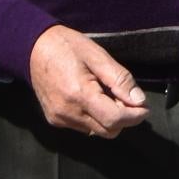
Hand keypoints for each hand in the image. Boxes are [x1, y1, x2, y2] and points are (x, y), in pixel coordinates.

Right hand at [28, 24, 148, 137]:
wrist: (34, 48)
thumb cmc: (69, 47)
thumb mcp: (99, 57)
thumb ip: (120, 80)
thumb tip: (139, 101)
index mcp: (79, 95)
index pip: (114, 120)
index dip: (134, 116)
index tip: (144, 107)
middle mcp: (67, 113)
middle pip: (108, 131)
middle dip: (123, 118)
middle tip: (126, 97)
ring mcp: (59, 119)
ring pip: (96, 131)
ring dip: (109, 118)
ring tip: (106, 94)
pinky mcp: (54, 120)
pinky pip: (84, 127)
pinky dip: (95, 118)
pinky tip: (93, 98)